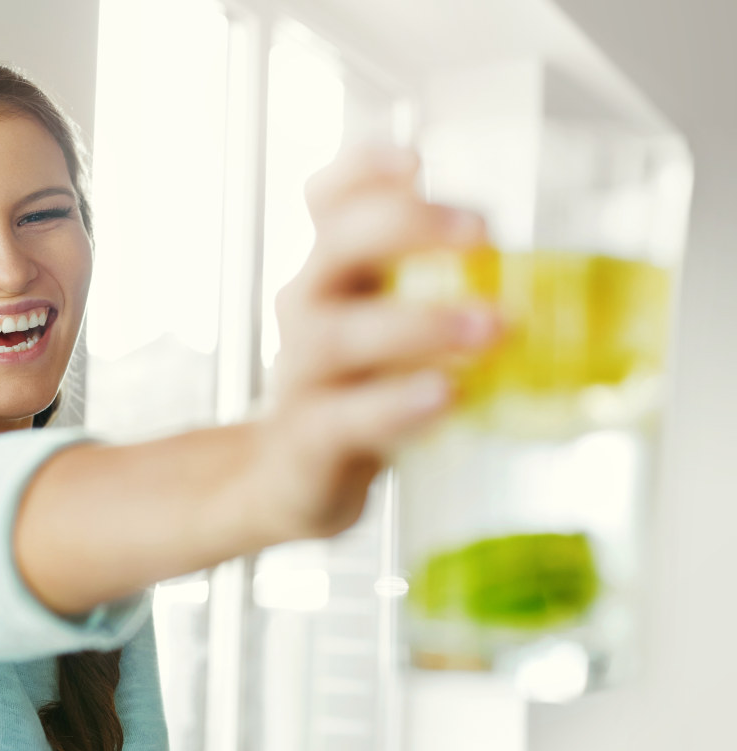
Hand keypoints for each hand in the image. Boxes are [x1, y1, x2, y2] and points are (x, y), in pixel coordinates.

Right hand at [245, 144, 500, 541]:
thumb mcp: (395, 329)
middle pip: (333, 246)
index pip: (327, 200)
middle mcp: (308, 310)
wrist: (294, 478)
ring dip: (414, 324)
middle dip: (404, 226)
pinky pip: (343, 416)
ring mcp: (301, 375)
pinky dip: (393, 403)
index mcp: (334, 272)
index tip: (417, 159)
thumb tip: (569, 277)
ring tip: (486, 326)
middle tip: (482, 232)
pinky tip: (441, 396)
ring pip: (334, 335)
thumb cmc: (362, 391)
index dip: (362, 169)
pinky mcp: (309, 439)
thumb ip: (451, 296)